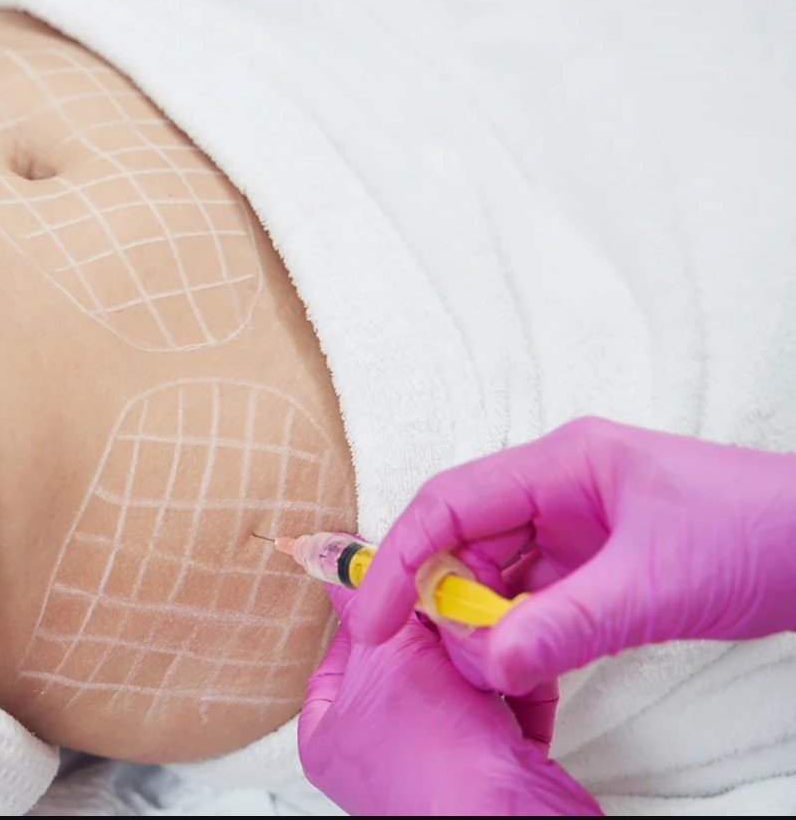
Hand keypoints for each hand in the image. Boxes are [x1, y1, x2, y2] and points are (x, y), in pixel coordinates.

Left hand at [298, 585, 600, 815]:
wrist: (507, 814)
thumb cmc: (433, 752)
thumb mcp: (387, 654)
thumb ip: (364, 604)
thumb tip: (336, 566)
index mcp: (331, 734)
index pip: (341, 650)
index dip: (374, 610)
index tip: (403, 578)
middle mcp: (375, 752)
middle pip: (406, 660)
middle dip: (441, 631)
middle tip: (459, 599)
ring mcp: (433, 762)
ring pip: (459, 681)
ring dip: (481, 656)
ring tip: (492, 638)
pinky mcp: (487, 767)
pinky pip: (499, 709)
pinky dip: (514, 691)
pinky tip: (522, 679)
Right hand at [352, 417, 795, 695]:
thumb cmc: (764, 530)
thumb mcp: (658, 582)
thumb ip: (569, 623)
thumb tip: (488, 661)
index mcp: (563, 465)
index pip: (450, 501)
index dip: (401, 558)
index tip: (377, 618)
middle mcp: (559, 490)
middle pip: (465, 541)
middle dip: (448, 600)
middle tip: (449, 657)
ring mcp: (578, 530)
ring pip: (497, 577)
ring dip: (486, 624)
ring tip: (490, 669)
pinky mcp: (597, 568)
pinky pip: (535, 602)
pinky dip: (521, 636)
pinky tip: (523, 668)